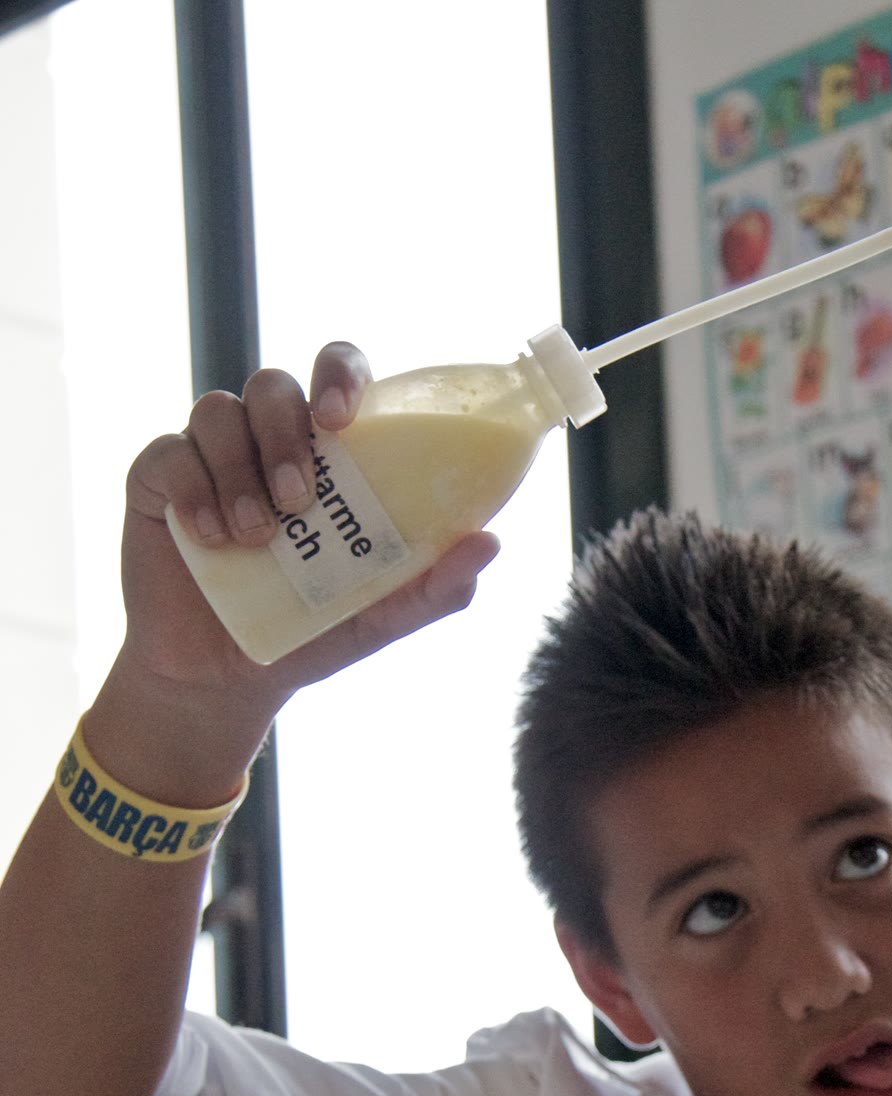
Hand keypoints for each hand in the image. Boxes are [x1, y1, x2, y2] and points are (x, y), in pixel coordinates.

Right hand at [118, 341, 498, 708]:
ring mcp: (210, 456)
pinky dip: (195, 491)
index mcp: (328, 455)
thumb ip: (433, 587)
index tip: (342, 416)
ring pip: (219, 412)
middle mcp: (267, 441)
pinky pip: (170, 454)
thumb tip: (491, 542)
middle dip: (287, 433)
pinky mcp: (158, 481)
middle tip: (301, 500)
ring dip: (242, 469)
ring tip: (258, 536)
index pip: (338, 375)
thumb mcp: (378, 620)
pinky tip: (212, 540)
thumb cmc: (310, 635)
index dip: (341, 375)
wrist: (226, 681)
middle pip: (274, 383)